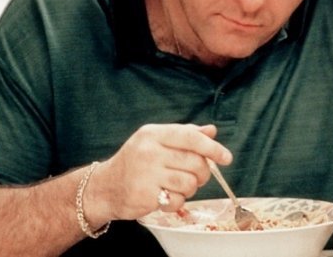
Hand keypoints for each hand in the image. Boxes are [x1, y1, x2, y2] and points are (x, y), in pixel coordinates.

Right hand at [84, 123, 232, 225]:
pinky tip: (166, 196)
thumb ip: (185, 134)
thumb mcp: (156, 141)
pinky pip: (177, 201)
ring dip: (190, 188)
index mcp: (154, 133)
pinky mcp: (145, 195)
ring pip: (190, 183)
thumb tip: (211, 131)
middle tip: (196, 176)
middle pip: (195, 162)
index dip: (213, 148)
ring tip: (178, 186)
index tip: (226, 158)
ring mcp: (146, 174)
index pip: (191, 137)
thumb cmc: (136, 161)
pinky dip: (177, 202)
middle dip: (203, 172)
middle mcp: (149, 151)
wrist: (105, 187)